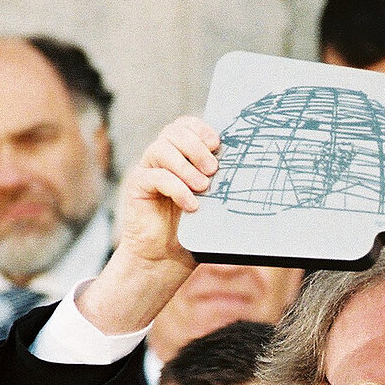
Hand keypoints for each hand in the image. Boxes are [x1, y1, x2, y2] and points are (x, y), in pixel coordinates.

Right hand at [78, 117, 218, 334]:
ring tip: (204, 187)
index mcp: (180, 155)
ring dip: (186, 165)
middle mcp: (162, 158)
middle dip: (195, 146)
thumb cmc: (192, 230)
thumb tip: (247, 165)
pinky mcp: (138, 187)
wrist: (165, 258)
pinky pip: (156, 177)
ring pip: (161, 149)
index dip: (200, 128)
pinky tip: (191, 205)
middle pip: (173, 132)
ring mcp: (148, 170)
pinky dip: (177, 188)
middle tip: (213, 169)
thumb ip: (219, 182)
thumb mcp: (211, 202)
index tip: (217, 144)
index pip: (185, 125)